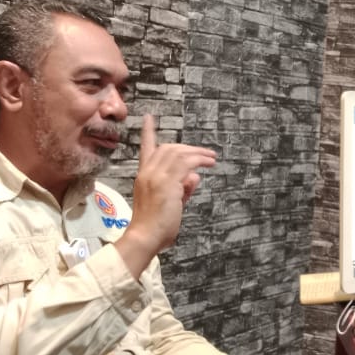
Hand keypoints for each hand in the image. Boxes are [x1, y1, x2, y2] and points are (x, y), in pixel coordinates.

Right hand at [117, 116, 216, 276]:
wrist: (145, 236)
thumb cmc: (155, 225)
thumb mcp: (170, 203)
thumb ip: (182, 188)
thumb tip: (194, 176)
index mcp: (143, 176)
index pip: (145, 149)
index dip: (148, 132)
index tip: (149, 118)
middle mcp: (148, 172)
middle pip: (168, 148)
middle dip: (188, 148)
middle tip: (206, 153)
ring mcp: (156, 176)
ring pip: (178, 153)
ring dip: (198, 153)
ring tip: (211, 158)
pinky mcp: (167, 183)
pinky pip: (186, 163)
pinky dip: (199, 160)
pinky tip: (209, 163)